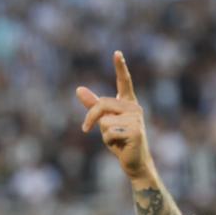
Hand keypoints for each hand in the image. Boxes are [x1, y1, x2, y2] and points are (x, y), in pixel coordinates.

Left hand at [76, 51, 155, 182]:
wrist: (134, 162)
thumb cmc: (119, 141)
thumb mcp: (104, 121)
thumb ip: (92, 105)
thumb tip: (78, 89)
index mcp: (128, 103)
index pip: (124, 82)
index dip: (120, 67)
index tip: (117, 53)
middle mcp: (135, 107)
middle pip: (101, 104)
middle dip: (91, 119)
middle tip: (87, 130)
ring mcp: (137, 119)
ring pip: (104, 120)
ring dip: (103, 133)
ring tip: (116, 140)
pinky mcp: (136, 131)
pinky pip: (108, 132)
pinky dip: (108, 141)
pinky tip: (120, 145)